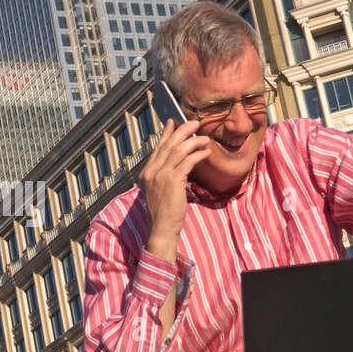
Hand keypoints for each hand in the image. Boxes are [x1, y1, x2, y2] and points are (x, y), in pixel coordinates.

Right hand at [139, 118, 214, 259]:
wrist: (161, 228)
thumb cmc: (163, 213)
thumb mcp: (159, 191)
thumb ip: (163, 177)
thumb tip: (176, 165)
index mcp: (146, 173)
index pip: (157, 148)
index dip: (166, 134)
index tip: (173, 122)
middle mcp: (151, 172)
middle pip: (168, 145)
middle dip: (182, 131)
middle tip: (194, 123)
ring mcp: (160, 175)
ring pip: (178, 150)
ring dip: (193, 141)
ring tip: (204, 137)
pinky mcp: (172, 180)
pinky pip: (187, 161)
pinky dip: (198, 155)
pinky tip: (206, 152)